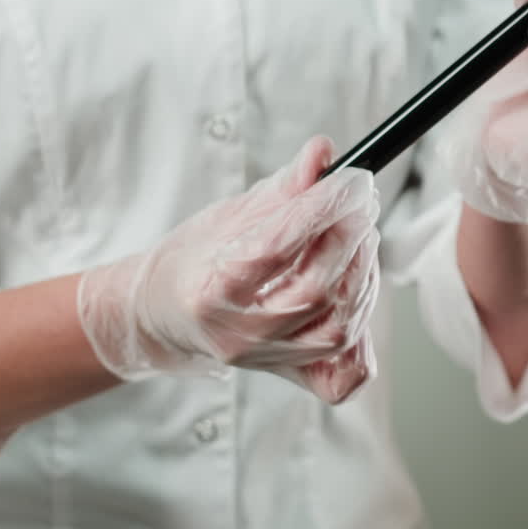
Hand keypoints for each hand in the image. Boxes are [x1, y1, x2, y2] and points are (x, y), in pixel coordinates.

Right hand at [77, 136, 379, 402]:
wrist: (165, 315)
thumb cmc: (196, 261)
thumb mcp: (229, 216)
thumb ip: (282, 188)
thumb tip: (324, 152)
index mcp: (209, 290)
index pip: (276, 247)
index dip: (320, 208)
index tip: (350, 180)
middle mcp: (238, 335)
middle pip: (314, 290)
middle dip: (350, 238)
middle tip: (363, 203)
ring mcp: (265, 361)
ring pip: (337, 328)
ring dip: (363, 273)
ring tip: (362, 235)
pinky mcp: (288, 376)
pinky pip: (342, 373)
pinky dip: (363, 335)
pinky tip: (357, 291)